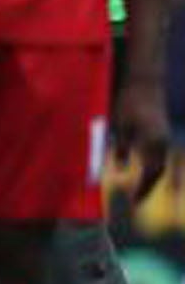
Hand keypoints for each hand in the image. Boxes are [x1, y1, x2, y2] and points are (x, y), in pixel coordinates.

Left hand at [110, 74, 168, 202]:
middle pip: (158, 171)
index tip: (134, 200)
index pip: (151, 172)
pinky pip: (160, 155)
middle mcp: (163, 142)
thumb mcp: (120, 126)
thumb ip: (121, 148)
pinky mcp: (161, 132)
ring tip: (140, 190)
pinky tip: (143, 171)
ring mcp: (164, 137)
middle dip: (148, 187)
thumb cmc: (128, 103)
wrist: (144, 83)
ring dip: (151, 178)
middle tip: (137, 200)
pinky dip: (152, 166)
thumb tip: (120, 169)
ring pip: (161, 164)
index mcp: (154, 143)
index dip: (143, 188)